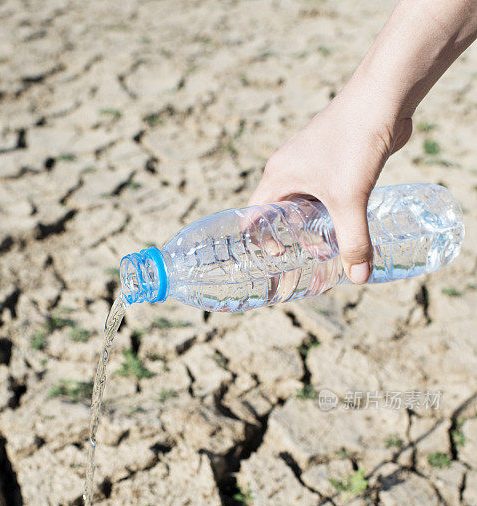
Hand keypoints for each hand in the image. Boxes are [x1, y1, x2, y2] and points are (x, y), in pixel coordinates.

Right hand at [248, 89, 411, 282]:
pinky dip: (333, 209)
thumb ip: (354, 241)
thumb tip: (359, 278)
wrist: (384, 96)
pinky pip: (326, 191)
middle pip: (281, 213)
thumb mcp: (350, 199)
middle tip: (314, 257)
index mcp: (278, 176)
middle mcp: (289, 168)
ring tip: (332, 245)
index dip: (261, 241)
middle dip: (293, 238)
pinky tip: (350, 221)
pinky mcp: (335, 157)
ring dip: (315, 224)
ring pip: (306, 202)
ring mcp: (312, 161)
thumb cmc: (354, 141)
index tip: (281, 258)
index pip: (253, 216)